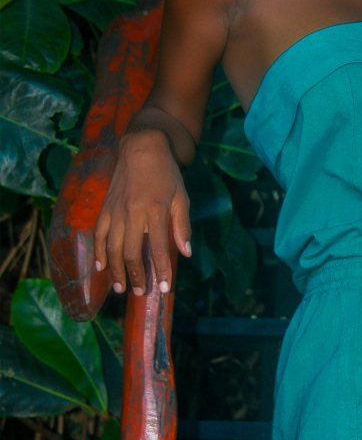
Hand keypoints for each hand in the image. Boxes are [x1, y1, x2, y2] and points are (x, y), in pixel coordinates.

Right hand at [93, 129, 191, 295]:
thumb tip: (185, 252)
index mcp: (156, 210)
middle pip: (132, 252)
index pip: (159, 248)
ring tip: (120, 287)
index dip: (161, 270)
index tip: (163, 288)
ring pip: (112, 247)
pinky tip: (100, 267)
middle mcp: (134, 213)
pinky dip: (98, 252)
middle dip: (136, 275)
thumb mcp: (182, 197)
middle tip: (139, 292)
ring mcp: (117, 211)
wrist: (143, 148)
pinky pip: (99, 234)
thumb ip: (182, 225)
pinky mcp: (105, 207)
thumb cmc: (167, 174)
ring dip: (116, 270)